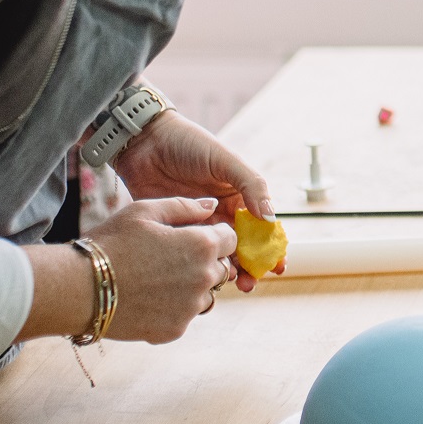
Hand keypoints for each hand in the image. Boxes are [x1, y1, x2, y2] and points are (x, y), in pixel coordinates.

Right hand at [86, 194, 239, 341]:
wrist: (79, 288)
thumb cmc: (110, 243)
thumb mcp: (144, 211)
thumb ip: (185, 206)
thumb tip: (212, 205)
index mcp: (202, 245)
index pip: (230, 239)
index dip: (213, 235)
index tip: (193, 236)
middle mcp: (204, 278)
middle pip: (221, 268)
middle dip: (204, 261)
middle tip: (170, 258)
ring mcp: (190, 308)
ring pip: (206, 295)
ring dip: (192, 287)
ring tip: (157, 279)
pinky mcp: (175, 329)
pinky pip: (185, 316)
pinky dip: (172, 308)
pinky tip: (146, 298)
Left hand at [113, 111, 279, 286]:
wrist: (144, 141)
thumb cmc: (188, 144)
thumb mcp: (224, 160)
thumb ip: (251, 185)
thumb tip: (271, 218)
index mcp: (238, 198)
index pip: (262, 228)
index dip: (272, 248)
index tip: (278, 265)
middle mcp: (220, 215)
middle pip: (242, 248)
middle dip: (251, 267)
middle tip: (251, 282)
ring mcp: (196, 225)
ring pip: (217, 255)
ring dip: (226, 270)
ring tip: (229, 280)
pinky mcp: (173, 232)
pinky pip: (189, 254)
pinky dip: (198, 266)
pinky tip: (202, 273)